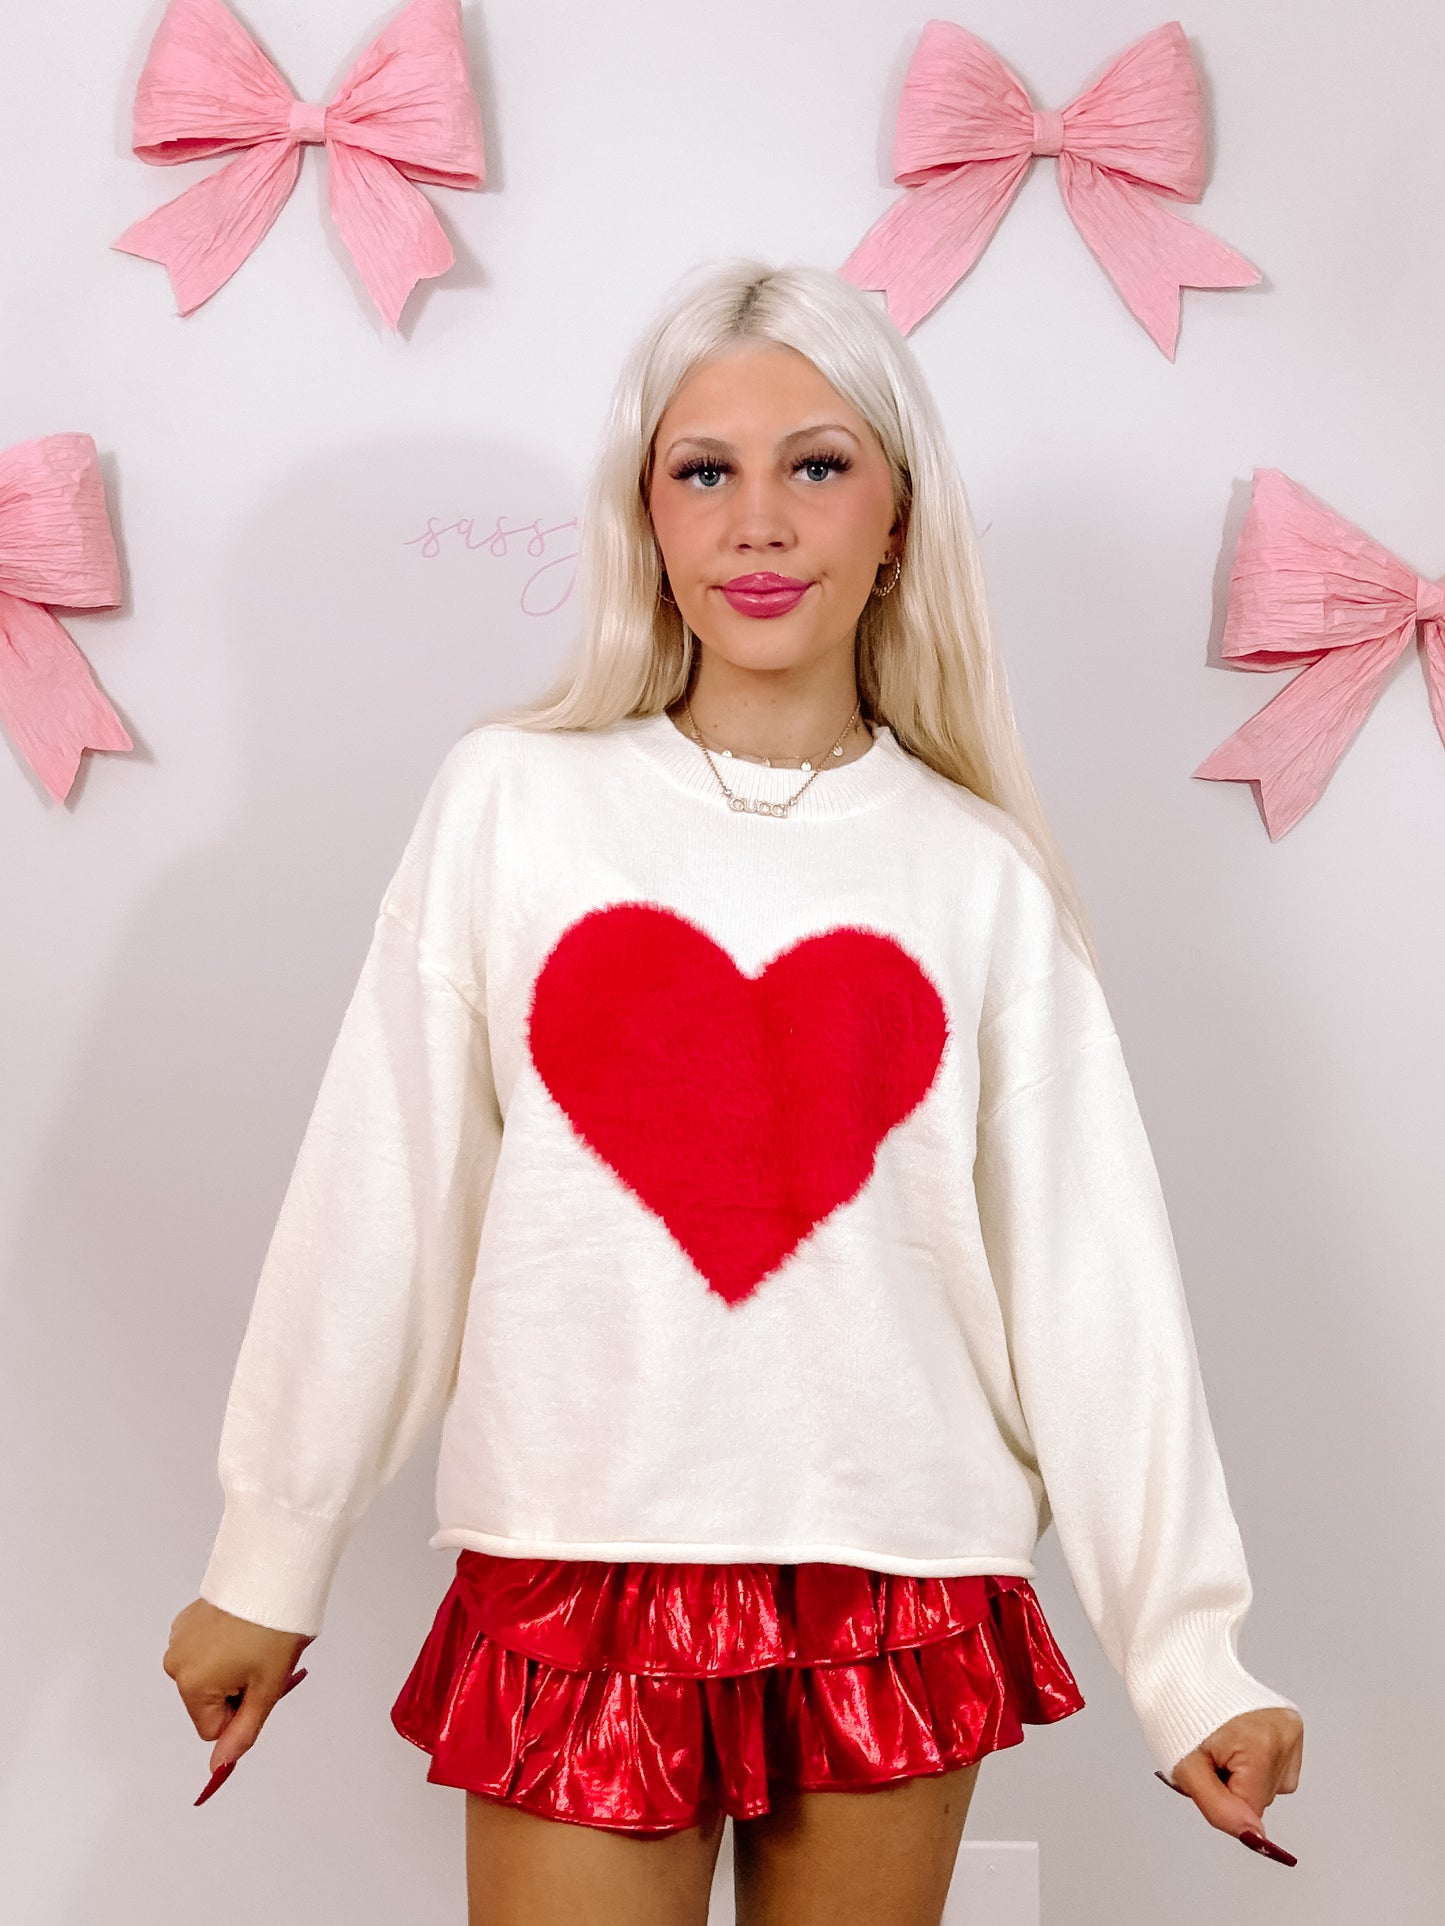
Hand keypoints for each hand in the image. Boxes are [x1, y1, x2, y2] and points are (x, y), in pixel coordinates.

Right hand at [163, 1597, 314, 1777]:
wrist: (274, 1575)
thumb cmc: (273, 1629)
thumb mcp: (265, 1690)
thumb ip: (241, 1733)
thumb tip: (219, 1767)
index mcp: (191, 1684)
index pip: (212, 1728)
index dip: (241, 1712)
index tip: (259, 1686)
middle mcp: (176, 1663)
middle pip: (206, 1702)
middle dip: (234, 1689)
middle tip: (261, 1662)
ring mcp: (178, 1639)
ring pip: (206, 1676)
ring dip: (229, 1667)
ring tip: (252, 1641)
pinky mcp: (185, 1620)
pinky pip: (203, 1651)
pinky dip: (221, 1646)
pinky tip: (240, 1628)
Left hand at [1159, 1706, 1303, 1864]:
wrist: (1182, 1671)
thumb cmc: (1179, 1713)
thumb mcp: (1187, 1768)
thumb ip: (1220, 1808)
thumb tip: (1255, 1836)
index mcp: (1262, 1744)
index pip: (1251, 1809)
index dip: (1222, 1799)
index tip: (1208, 1774)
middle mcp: (1286, 1735)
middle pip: (1261, 1797)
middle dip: (1233, 1787)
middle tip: (1211, 1756)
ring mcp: (1292, 1728)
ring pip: (1270, 1785)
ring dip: (1245, 1776)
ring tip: (1223, 1744)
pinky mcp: (1293, 1725)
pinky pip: (1279, 1768)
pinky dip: (1257, 1763)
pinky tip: (1240, 1741)